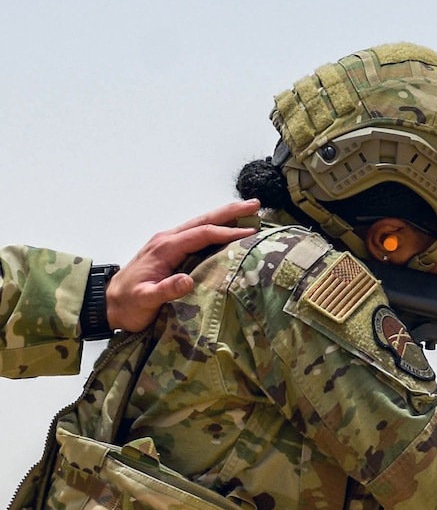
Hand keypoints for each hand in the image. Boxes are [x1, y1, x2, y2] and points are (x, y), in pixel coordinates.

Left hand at [105, 199, 261, 332]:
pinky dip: (216, 227)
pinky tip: (228, 229)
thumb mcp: (145, 299)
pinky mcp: (170, 249)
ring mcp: (168, 242)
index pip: (202, 234)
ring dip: (225, 216)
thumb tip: (188, 281)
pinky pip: (197, 233)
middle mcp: (167, 239)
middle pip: (203, 220)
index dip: (227, 233)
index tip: (251, 235)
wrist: (108, 303)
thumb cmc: (128, 304)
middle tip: (256, 205)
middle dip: (230, 212)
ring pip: (201, 223)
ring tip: (249, 211)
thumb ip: (166, 290)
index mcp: (164, 248)